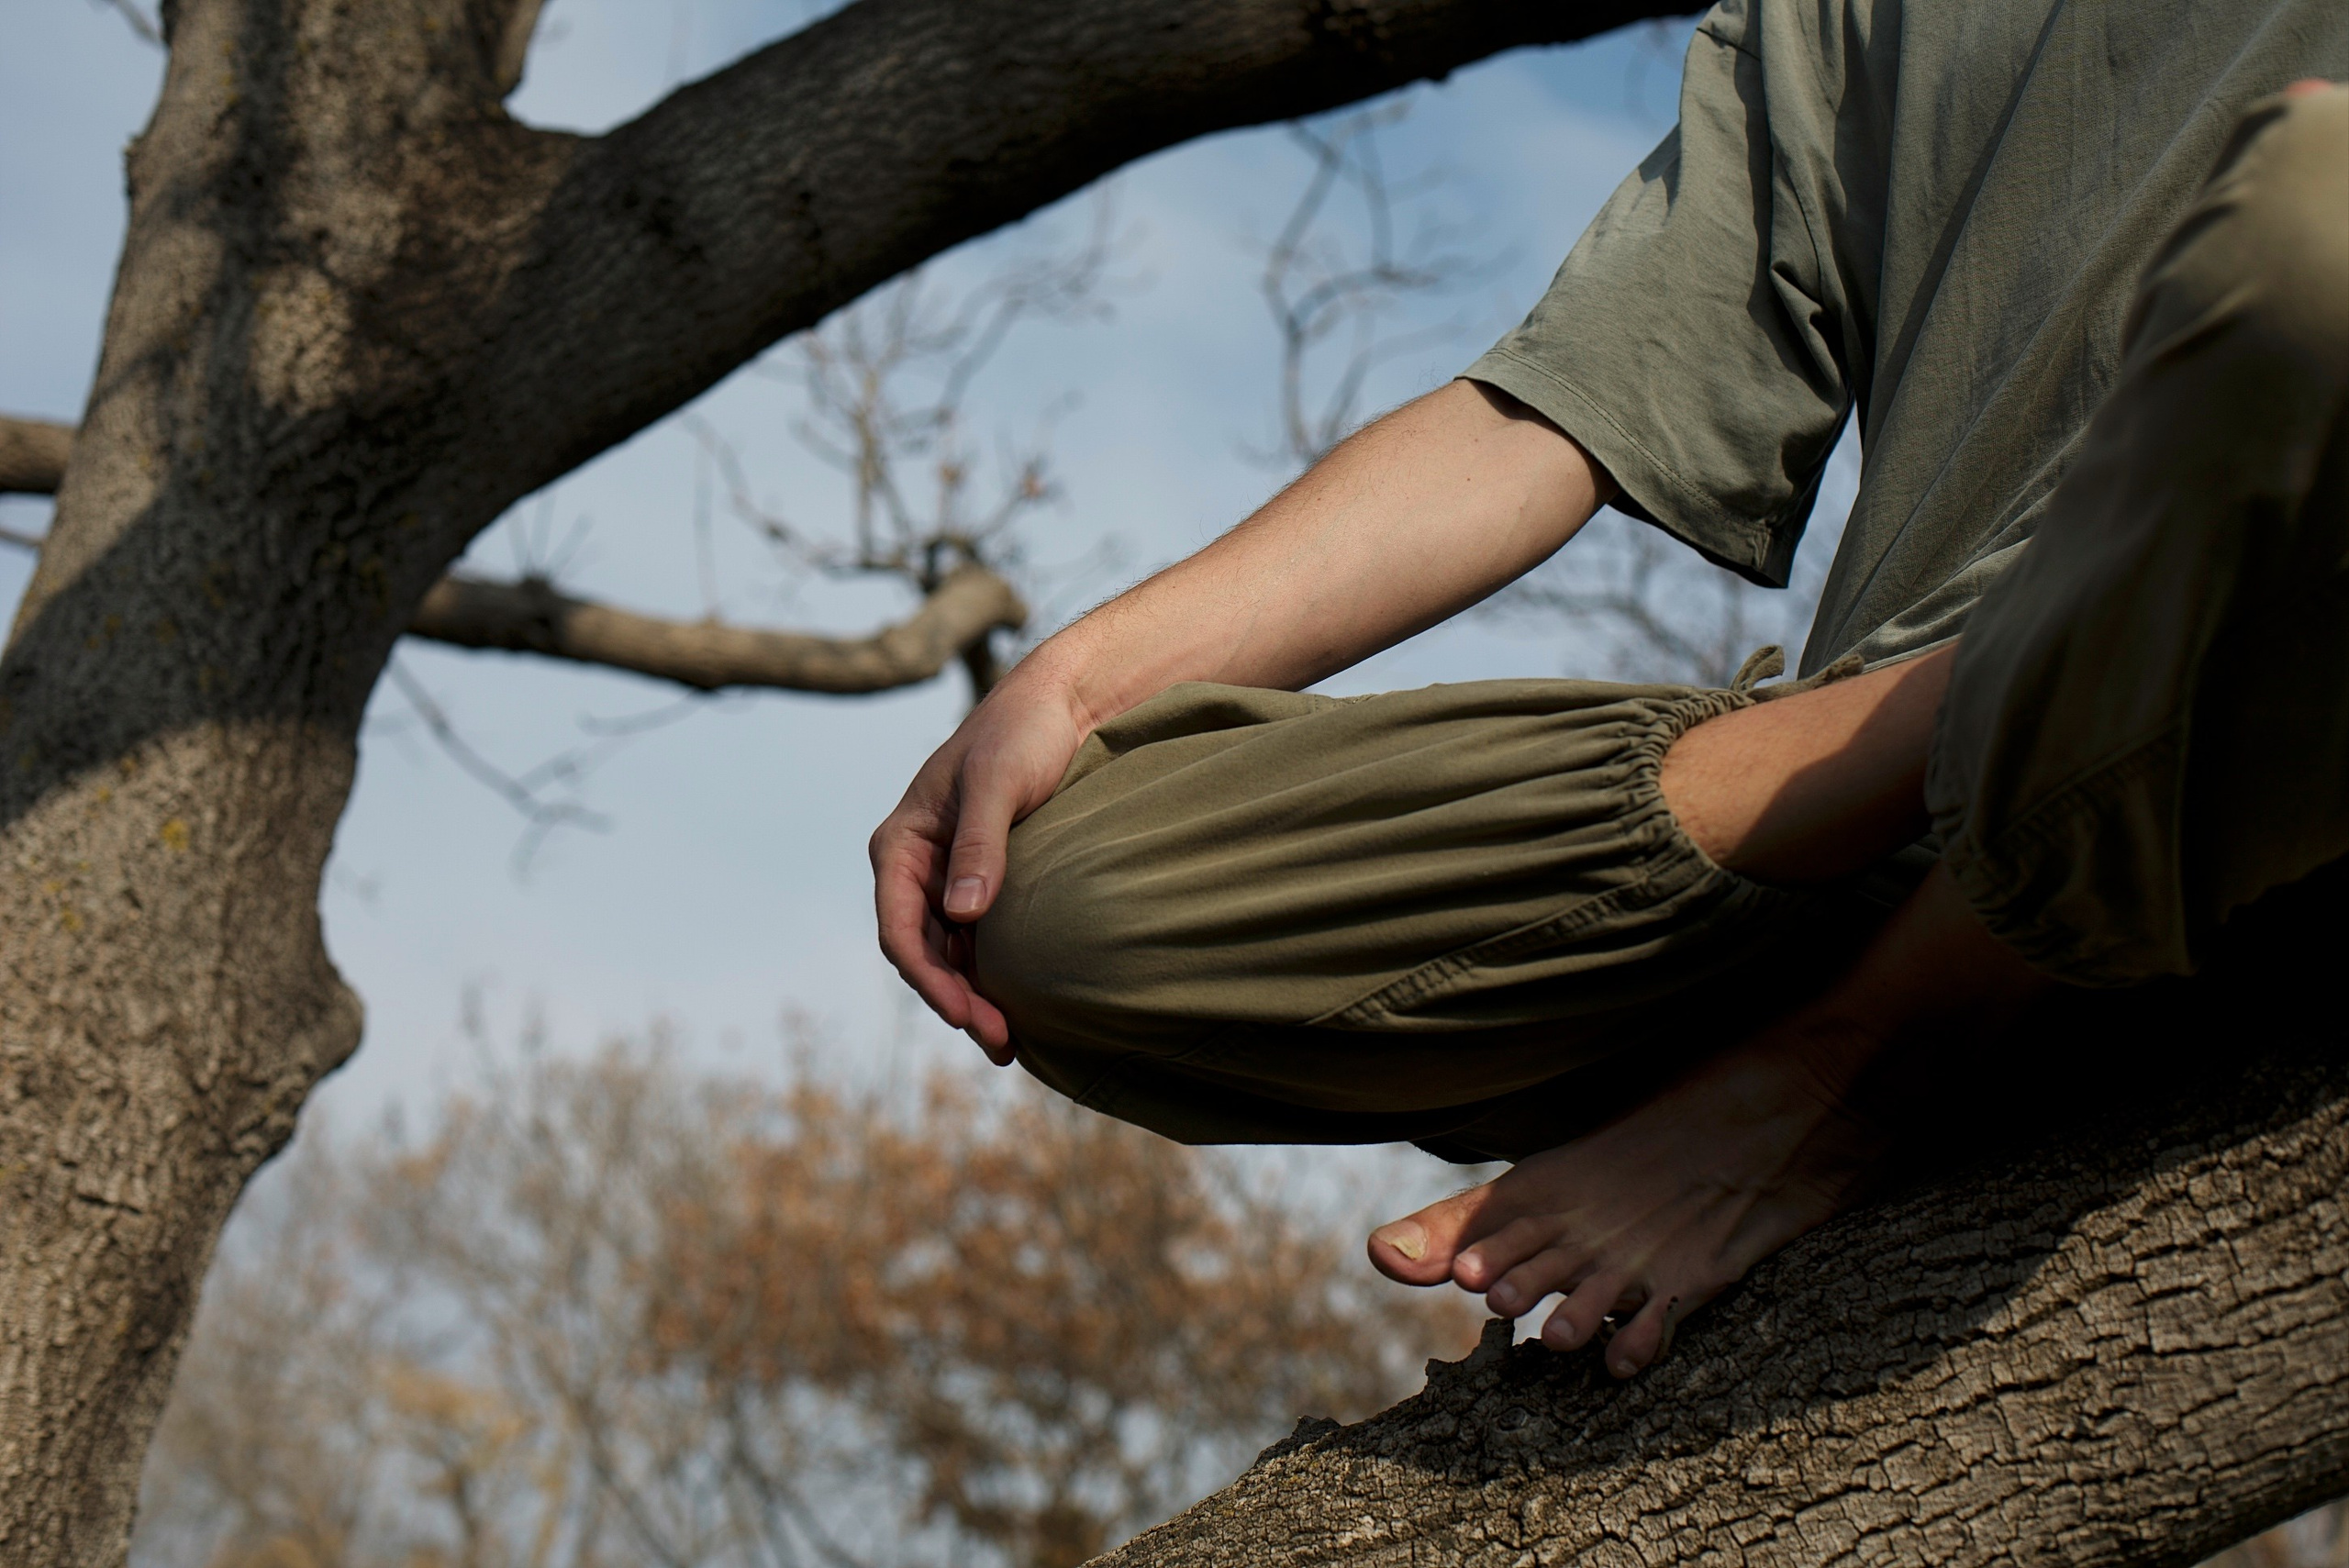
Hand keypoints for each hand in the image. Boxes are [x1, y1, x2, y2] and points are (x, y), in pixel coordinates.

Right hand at [871, 665, 1092, 1062]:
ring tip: (1010, 1041)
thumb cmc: (1021, 735)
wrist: (1060, 707)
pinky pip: (979, 942)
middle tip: (1000, 1041)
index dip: (928, 977)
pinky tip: (1021, 1005)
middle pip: (922, 952)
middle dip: (955, 1000)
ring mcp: (950, 880)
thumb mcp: (998, 784)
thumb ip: (981, 846)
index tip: (963, 1013)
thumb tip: (962, 914)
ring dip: (974, 998)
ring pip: (949, 955)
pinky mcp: (986, 884)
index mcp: (901, 844)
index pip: (899, 927)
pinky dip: (993, 975)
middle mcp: (917, 868)